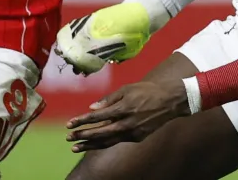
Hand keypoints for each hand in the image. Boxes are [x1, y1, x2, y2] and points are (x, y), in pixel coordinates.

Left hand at [66, 79, 189, 152]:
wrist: (169, 101)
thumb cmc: (147, 91)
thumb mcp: (127, 89)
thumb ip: (109, 99)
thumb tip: (92, 107)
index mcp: (122, 108)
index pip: (97, 117)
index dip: (82, 121)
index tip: (69, 124)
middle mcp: (126, 124)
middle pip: (99, 133)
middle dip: (82, 136)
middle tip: (68, 138)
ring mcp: (132, 133)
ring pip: (107, 142)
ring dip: (90, 145)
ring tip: (76, 147)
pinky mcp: (137, 138)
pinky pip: (117, 141)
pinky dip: (104, 143)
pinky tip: (95, 143)